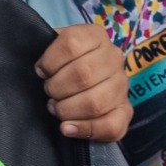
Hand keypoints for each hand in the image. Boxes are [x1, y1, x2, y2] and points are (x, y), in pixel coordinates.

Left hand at [38, 23, 131, 140]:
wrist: (83, 78)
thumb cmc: (62, 64)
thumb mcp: (53, 47)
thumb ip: (44, 50)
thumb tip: (40, 70)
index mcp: (96, 36)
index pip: (71, 44)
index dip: (49, 62)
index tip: (41, 72)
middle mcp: (114, 57)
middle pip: (83, 74)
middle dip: (57, 88)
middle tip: (49, 92)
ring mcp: (122, 85)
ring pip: (95, 102)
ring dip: (67, 110)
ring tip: (56, 108)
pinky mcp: (125, 111)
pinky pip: (111, 126)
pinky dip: (85, 129)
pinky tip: (67, 128)